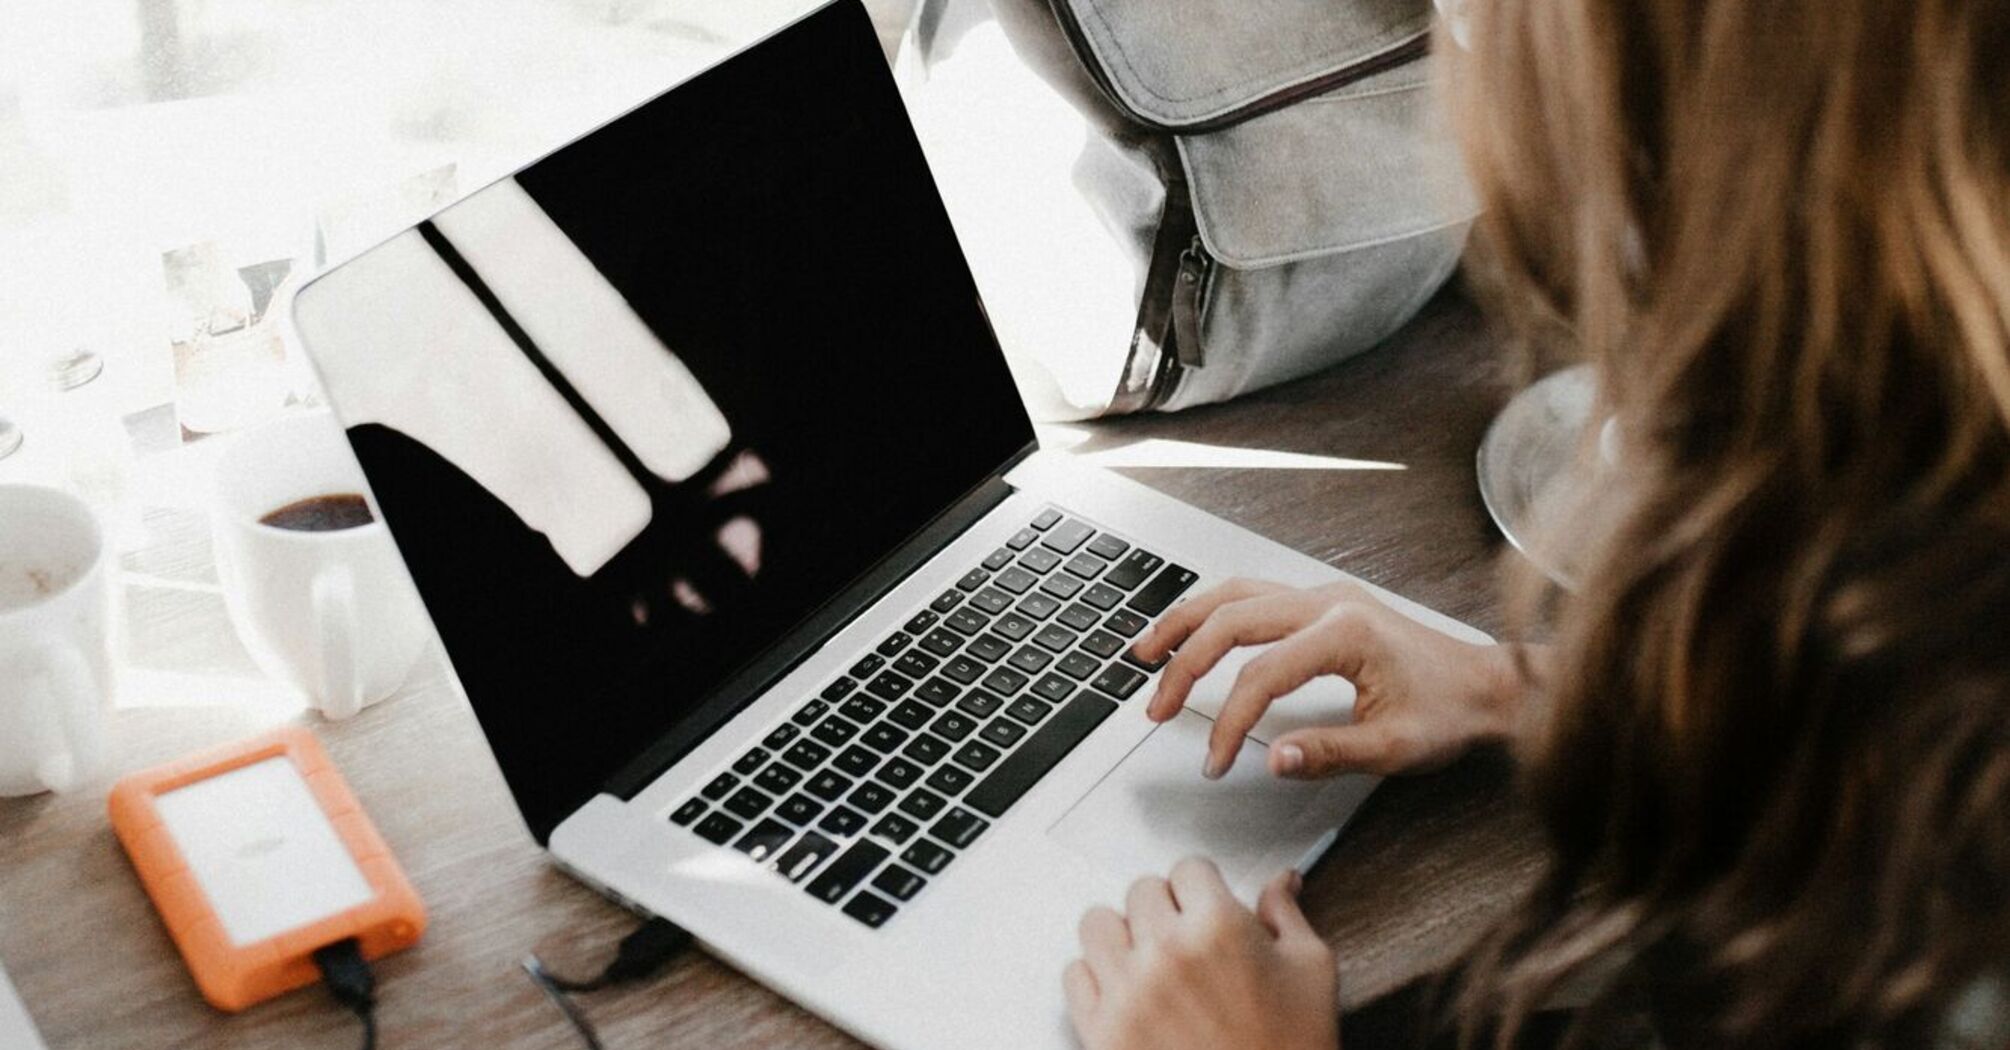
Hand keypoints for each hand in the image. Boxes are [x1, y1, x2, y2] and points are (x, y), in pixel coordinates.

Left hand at [1065, 859, 1338, 1049]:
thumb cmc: (1293, 1047)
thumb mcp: (1310, 971)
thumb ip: (1286, 916)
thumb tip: (1281, 880)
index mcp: (1219, 927)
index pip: (1188, 868)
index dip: (1203, 887)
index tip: (1207, 905)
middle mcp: (1166, 951)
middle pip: (1141, 890)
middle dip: (1165, 908)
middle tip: (1186, 939)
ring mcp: (1128, 991)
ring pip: (1097, 924)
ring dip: (1123, 936)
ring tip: (1149, 959)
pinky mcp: (1102, 1030)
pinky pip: (1074, 975)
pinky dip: (1096, 979)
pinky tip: (1127, 992)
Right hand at [1132, 578, 1522, 779]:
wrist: (1489, 685)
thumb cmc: (1451, 712)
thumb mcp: (1395, 747)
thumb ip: (1330, 753)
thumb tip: (1273, 758)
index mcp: (1346, 633)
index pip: (1261, 675)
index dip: (1229, 722)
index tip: (1215, 761)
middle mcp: (1329, 602)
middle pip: (1231, 620)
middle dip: (1184, 665)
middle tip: (1156, 708)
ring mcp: (1324, 596)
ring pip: (1234, 593)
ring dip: (1186, 622)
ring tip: (1146, 653)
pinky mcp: (1323, 603)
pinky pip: (1252, 594)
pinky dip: (1213, 613)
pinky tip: (1192, 632)